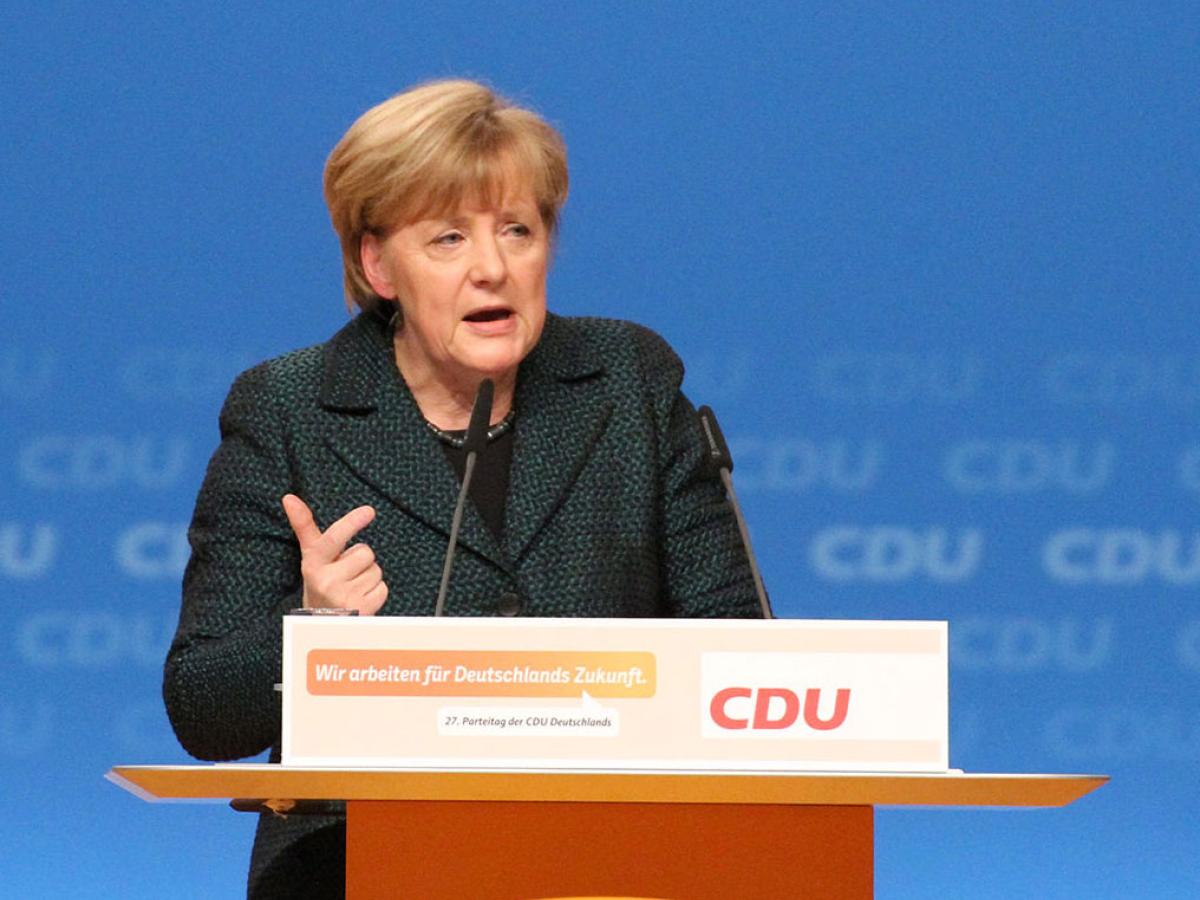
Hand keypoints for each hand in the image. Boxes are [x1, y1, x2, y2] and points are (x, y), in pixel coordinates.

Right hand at [281, 494, 387, 614]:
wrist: (322, 623)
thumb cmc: (320, 581)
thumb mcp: (312, 556)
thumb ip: (305, 527)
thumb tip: (289, 497)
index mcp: (313, 564)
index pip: (333, 539)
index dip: (350, 523)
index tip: (369, 511)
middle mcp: (326, 581)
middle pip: (365, 551)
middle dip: (360, 559)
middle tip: (346, 572)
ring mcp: (343, 597)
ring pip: (376, 570)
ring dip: (368, 576)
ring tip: (351, 586)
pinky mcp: (361, 610)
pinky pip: (382, 587)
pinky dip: (376, 592)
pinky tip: (359, 598)